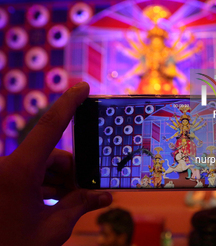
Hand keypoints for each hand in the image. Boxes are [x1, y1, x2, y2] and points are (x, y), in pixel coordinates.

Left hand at [0, 82, 111, 245]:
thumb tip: (105, 197)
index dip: (69, 104)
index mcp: (18, 172)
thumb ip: (80, 205)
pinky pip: (30, 175)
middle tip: (87, 192)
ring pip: (42, 166)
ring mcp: (4, 174)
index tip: (82, 87)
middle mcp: (8, 166)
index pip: (50, 127)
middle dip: (73, 172)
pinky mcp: (3, 181)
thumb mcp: (53, 228)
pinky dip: (46, 186)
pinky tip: (55, 204)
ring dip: (60, 182)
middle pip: (52, 156)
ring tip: (70, 204)